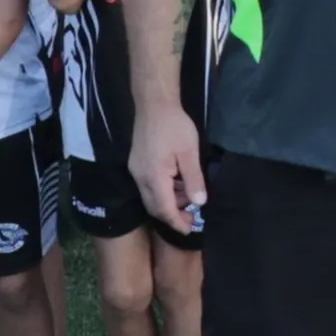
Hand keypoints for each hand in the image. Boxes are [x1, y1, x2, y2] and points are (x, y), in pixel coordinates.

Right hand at [131, 94, 209, 232]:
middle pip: (154, 207)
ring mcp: (136, 171)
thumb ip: (194, 179)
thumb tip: (199, 203)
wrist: (154, 104)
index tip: (188, 230)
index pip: (164, 210)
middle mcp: (141, 178)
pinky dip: (163, 191)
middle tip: (191, 217)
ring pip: (151, 197)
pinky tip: (176, 181)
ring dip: (169, 201)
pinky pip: (148, 186)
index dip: (176, 223)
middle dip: (172, 215)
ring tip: (188, 194)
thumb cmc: (175, 126)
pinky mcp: (136, 165)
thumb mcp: (190, 152)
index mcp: (154, 177)